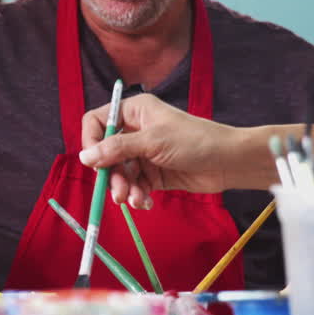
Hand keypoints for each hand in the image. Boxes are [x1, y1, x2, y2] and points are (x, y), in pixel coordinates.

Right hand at [78, 93, 235, 207]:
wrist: (229, 162)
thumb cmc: (194, 141)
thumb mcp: (152, 142)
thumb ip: (117, 149)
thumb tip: (84, 157)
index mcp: (134, 111)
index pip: (97, 122)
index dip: (91, 142)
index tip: (93, 163)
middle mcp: (136, 131)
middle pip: (106, 153)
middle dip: (111, 175)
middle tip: (118, 193)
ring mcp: (144, 153)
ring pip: (120, 173)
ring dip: (126, 189)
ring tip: (137, 200)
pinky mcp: (154, 173)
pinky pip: (135, 185)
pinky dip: (138, 195)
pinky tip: (146, 202)